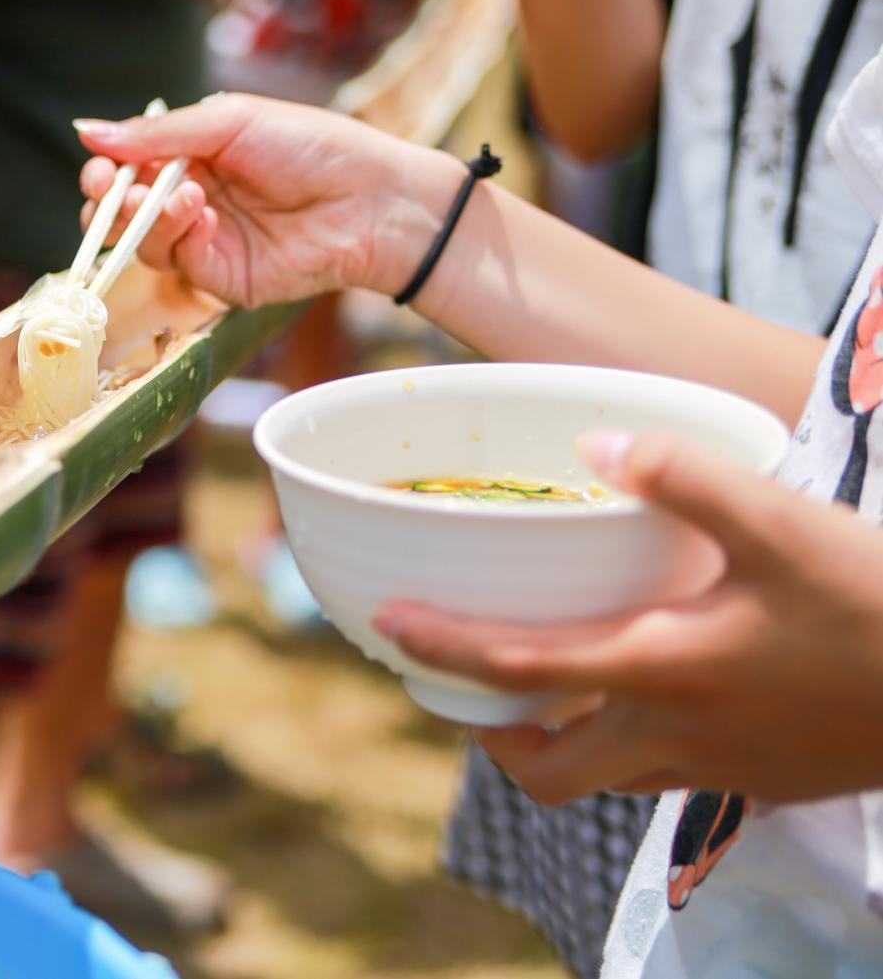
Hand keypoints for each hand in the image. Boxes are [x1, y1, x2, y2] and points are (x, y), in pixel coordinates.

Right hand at [75, 92, 463, 307]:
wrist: (372, 200)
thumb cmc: (312, 147)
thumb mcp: (230, 123)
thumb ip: (157, 134)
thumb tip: (85, 130)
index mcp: (194, 157)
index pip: (128, 170)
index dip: (105, 173)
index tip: (99, 170)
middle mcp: (193, 201)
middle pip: (123, 215)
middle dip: (109, 205)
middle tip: (112, 192)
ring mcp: (208, 243)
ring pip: (145, 245)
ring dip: (151, 219)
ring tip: (187, 197)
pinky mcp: (226, 279)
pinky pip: (182, 266)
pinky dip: (185, 241)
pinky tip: (207, 219)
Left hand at [375, 431, 882, 804]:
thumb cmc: (881, 605)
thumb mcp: (786, 522)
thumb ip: (685, 477)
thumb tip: (597, 441)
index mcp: (662, 671)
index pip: (521, 670)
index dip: (445, 650)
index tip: (386, 628)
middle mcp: (676, 737)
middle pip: (547, 770)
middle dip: (491, 735)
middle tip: (467, 684)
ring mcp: (720, 769)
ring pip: (604, 779)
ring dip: (557, 742)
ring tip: (542, 685)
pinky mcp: (762, 778)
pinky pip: (664, 774)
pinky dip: (626, 743)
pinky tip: (647, 688)